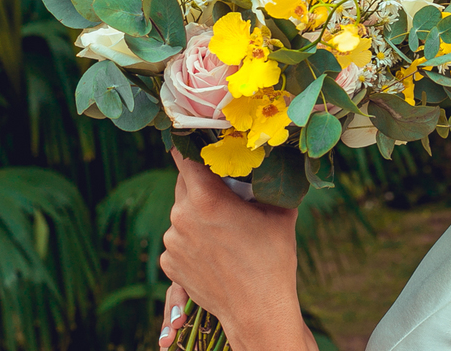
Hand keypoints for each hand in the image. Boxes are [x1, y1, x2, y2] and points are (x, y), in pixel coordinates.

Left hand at [159, 148, 317, 350]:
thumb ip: (270, 184)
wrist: (258, 309)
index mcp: (206, 198)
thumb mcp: (279, 213)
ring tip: (225, 226)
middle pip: (184, 183)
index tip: (199, 140)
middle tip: (226, 188)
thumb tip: (281, 162)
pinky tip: (215, 247)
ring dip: (198, 211)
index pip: (185, 157)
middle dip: (202, 181)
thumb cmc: (273, 258)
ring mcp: (172, 242)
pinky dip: (192, 237)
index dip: (192, 147)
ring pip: (182, 212)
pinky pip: (178, 238)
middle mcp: (182, 216)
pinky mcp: (169, 263)